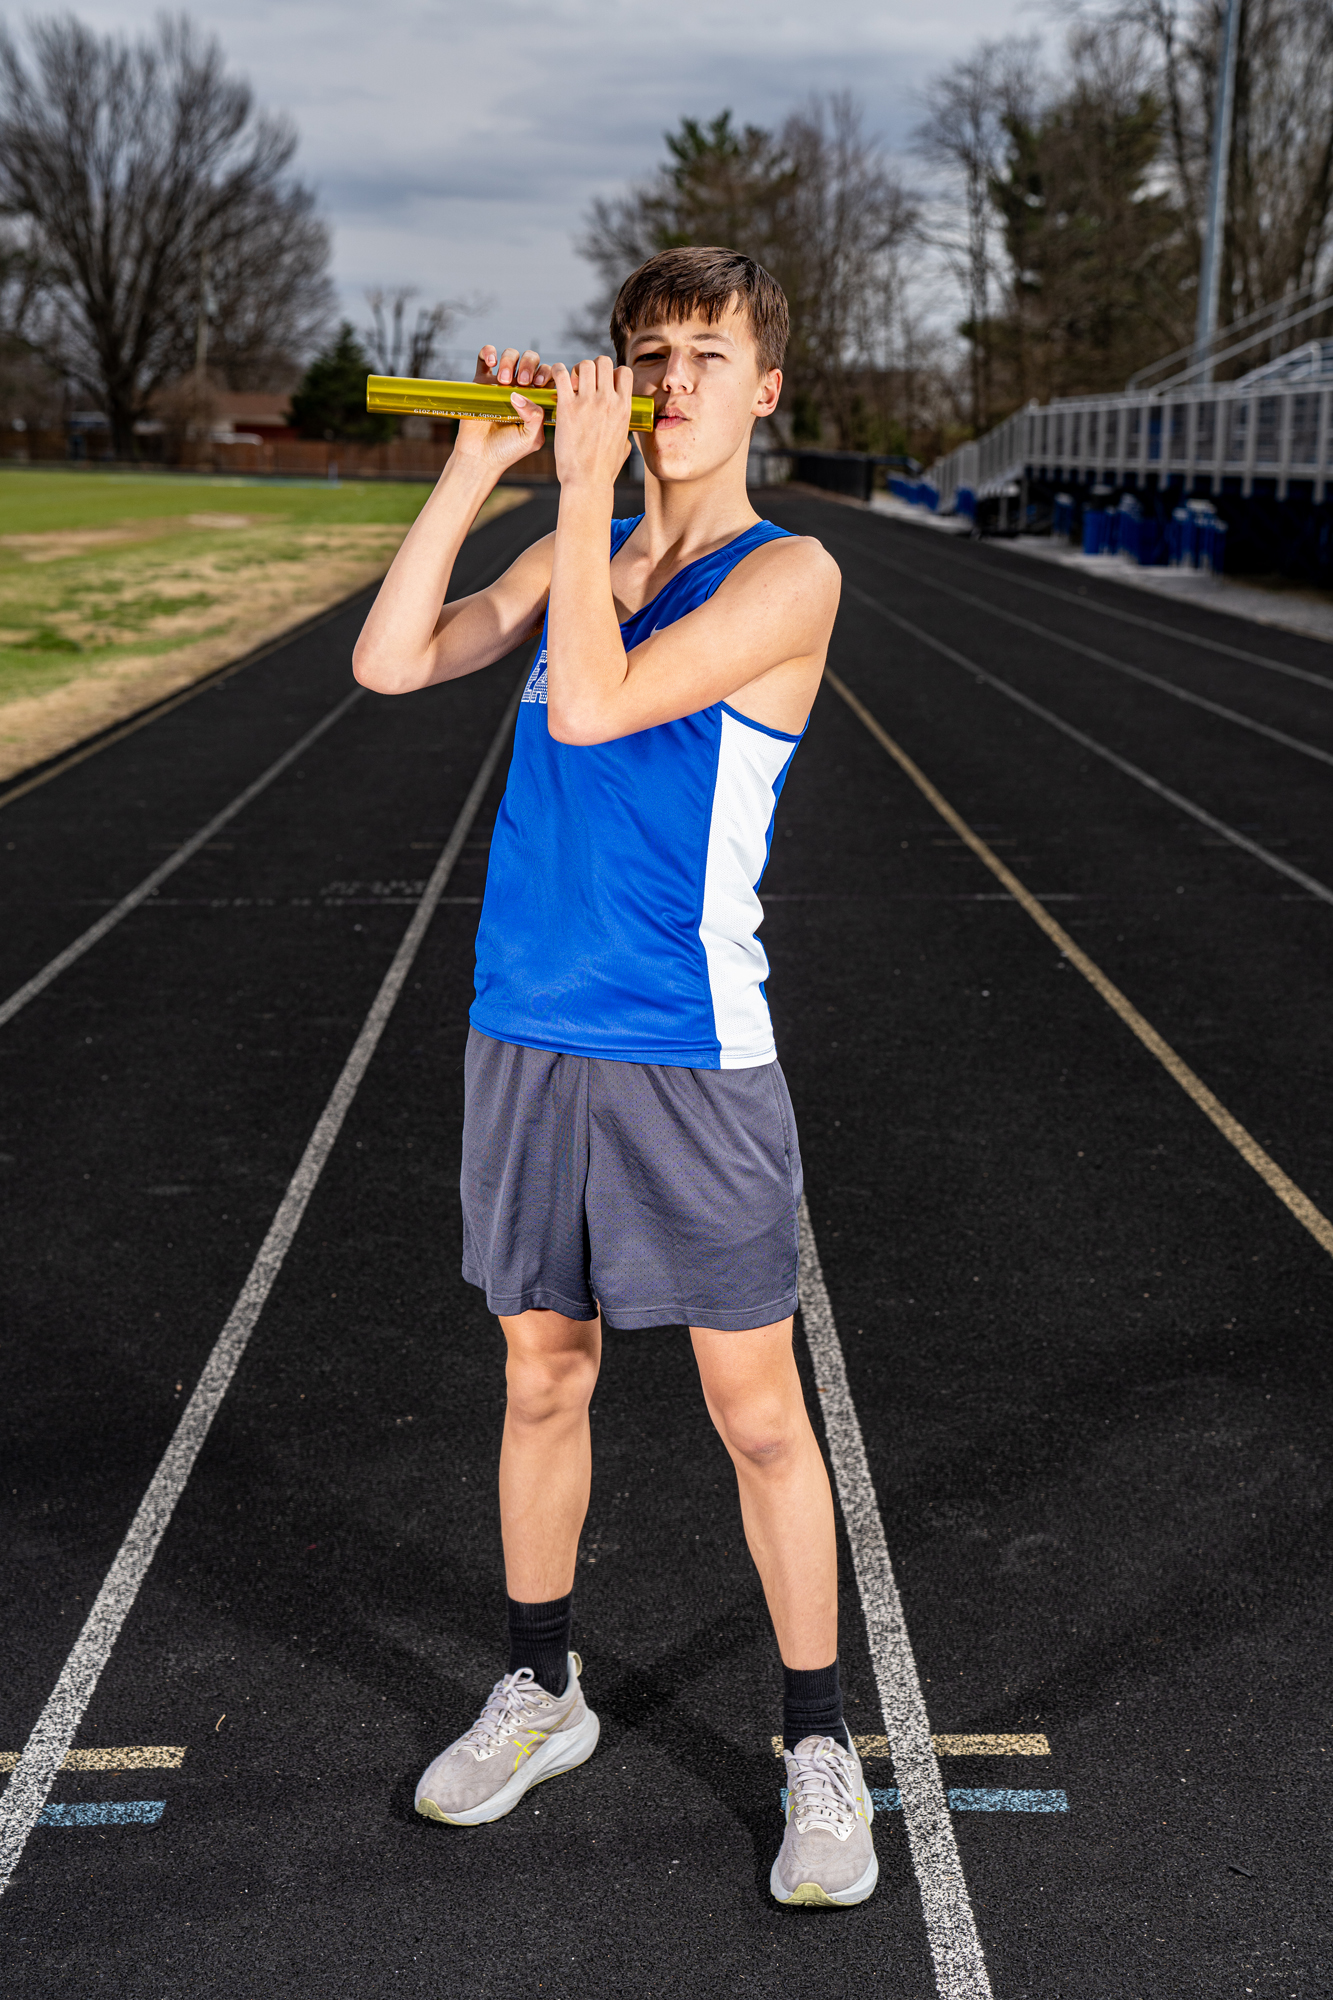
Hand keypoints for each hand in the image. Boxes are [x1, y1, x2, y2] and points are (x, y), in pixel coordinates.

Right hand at [449, 344, 553, 473]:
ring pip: (511, 356)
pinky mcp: (481, 381)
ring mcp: (501, 383)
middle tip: (522, 381)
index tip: (539, 384)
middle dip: (529, 364)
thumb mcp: (531, 438)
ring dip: (510, 360)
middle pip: (531, 360)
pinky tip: (492, 362)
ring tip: (503, 380)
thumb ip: (535, 416)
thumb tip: (519, 394)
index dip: (548, 373)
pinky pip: (485, 357)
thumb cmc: (509, 451)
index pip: (549, 376)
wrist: (480, 457)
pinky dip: (489, 352)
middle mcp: (520, 388)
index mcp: (537, 398)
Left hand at [550, 356, 633, 491]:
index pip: (624, 372)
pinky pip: (561, 373)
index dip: (612, 373)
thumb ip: (625, 433)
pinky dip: (557, 371)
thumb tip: (626, 433)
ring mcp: (588, 402)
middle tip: (584, 381)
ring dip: (576, 369)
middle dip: (594, 367)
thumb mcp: (624, 447)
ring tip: (570, 382)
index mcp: (624, 408)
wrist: (587, 481)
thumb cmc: (604, 470)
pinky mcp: (567, 407)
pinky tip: (555, 378)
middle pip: (604, 362)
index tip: (602, 383)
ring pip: (584, 364)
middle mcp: (609, 401)